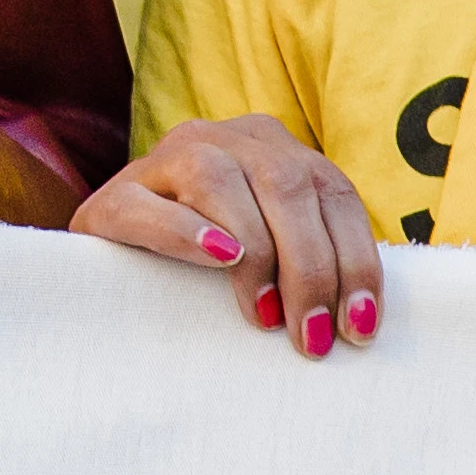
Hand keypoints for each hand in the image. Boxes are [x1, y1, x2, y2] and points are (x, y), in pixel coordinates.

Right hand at [76, 114, 386, 357]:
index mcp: (272, 146)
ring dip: (257, 252)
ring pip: (220, 180)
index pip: (331, 191)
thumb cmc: (209, 272)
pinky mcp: (111, 196)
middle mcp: (223, 137)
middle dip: (311, 267)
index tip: (361, 326)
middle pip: (285, 183)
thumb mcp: (271, 254)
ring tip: (266, 315)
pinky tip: (218, 259)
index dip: (355, 259)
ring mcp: (163, 158)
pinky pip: (148, 204)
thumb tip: (364, 319)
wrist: (111, 275)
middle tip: (313, 337)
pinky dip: (187, 231)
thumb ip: (312, 259)